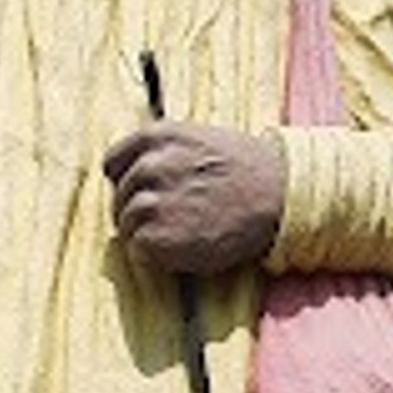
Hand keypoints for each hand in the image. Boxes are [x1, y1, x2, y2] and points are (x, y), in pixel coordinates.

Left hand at [103, 123, 285, 274]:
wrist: (279, 197)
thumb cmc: (248, 170)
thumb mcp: (202, 138)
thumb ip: (167, 150)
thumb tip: (140, 170)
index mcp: (156, 137)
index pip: (114, 163)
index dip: (130, 182)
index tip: (151, 193)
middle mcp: (148, 166)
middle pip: (120, 197)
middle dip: (141, 210)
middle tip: (178, 219)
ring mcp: (149, 202)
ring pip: (126, 224)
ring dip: (149, 233)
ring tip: (184, 233)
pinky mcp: (154, 237)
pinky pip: (137, 250)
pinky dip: (156, 255)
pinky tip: (185, 247)